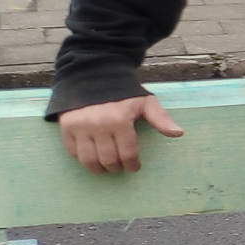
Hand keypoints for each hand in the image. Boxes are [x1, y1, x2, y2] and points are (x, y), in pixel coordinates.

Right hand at [57, 93, 183, 173]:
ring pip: (89, 160)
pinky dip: (82, 158)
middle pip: (109, 160)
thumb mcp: (145, 102)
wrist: (93, 75)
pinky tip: (91, 156)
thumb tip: (178, 133)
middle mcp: (98, 124)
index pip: (128, 154)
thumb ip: (160, 118)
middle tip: (120, 167)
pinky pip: (73, 152)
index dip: (132, 164)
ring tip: (106, 167)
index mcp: (120, 120)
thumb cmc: (123, 92)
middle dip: (117, 167)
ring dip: (99, 169)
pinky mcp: (66, 126)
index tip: (134, 166)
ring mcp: (80, 126)